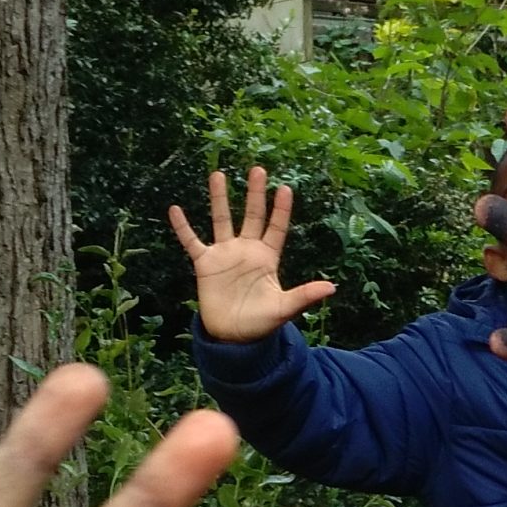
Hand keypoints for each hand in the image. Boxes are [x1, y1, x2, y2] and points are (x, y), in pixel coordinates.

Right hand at [169, 167, 333, 341]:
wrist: (233, 337)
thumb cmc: (261, 323)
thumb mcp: (284, 308)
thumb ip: (305, 295)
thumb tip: (332, 287)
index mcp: (267, 258)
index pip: (276, 228)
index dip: (281, 210)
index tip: (285, 188)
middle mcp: (246, 251)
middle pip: (251, 216)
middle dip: (254, 194)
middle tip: (258, 169)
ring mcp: (224, 255)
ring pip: (221, 220)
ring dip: (219, 198)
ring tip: (218, 174)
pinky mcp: (205, 264)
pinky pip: (192, 241)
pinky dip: (183, 227)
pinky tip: (175, 209)